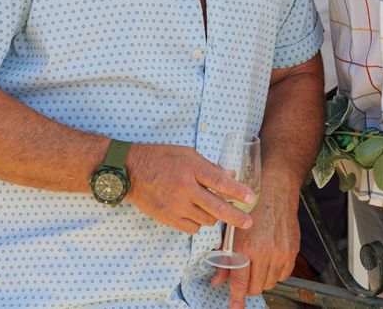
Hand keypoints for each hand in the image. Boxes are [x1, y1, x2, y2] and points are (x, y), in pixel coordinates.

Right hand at [126, 143, 255, 234]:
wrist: (131, 170)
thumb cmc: (161, 158)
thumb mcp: (188, 154)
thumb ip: (210, 167)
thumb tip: (231, 177)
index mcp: (192, 168)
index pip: (220, 182)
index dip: (238, 191)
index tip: (251, 198)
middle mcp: (186, 188)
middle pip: (216, 207)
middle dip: (236, 217)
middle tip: (248, 222)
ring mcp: (176, 205)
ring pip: (206, 220)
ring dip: (214, 217)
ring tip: (212, 209)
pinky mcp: (167, 218)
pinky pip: (192, 228)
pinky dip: (198, 224)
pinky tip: (197, 214)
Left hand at [212, 177, 299, 299]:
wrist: (275, 192)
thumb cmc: (250, 209)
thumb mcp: (232, 232)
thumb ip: (225, 259)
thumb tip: (218, 281)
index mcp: (246, 247)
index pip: (240, 282)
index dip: (237, 299)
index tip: (235, 308)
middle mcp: (264, 252)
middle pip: (256, 287)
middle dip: (248, 285)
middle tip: (246, 274)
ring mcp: (281, 252)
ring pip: (270, 283)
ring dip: (262, 279)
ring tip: (259, 264)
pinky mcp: (292, 250)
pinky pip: (284, 274)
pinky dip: (276, 273)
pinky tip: (271, 260)